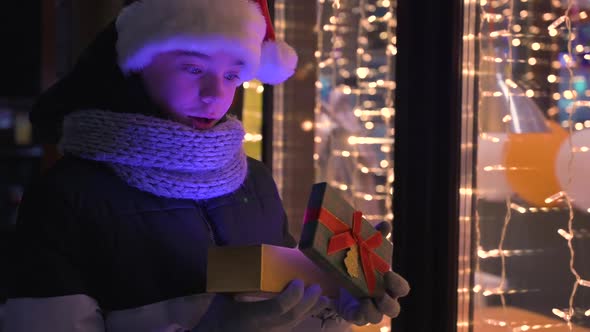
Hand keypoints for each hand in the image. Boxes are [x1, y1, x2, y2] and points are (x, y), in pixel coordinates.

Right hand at [192, 280, 329, 331]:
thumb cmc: (215, 315)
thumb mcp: (222, 296)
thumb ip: (238, 279)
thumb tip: (251, 256)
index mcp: (249, 316)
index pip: (277, 309)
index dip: (291, 296)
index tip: (299, 281)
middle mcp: (262, 328)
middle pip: (291, 317)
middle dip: (308, 302)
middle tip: (317, 287)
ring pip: (293, 325)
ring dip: (310, 311)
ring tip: (324, 299)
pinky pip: (289, 327)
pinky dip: (302, 316)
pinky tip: (310, 309)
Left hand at [332, 221, 409, 325]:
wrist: (337, 275)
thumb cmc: (359, 262)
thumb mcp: (366, 249)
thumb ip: (376, 237)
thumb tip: (386, 224)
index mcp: (389, 285)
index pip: (402, 289)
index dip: (398, 284)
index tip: (387, 274)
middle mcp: (383, 299)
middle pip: (394, 309)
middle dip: (388, 303)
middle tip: (379, 293)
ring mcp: (370, 309)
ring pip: (377, 317)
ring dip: (373, 310)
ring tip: (364, 300)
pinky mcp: (355, 314)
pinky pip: (360, 319)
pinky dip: (359, 314)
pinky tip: (354, 306)